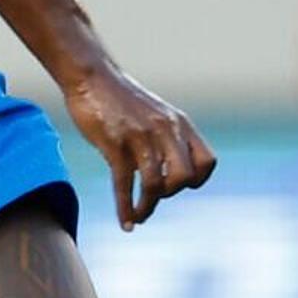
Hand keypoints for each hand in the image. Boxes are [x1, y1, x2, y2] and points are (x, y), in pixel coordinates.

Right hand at [64, 64, 216, 229]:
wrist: (91, 75)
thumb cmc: (120, 98)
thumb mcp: (155, 114)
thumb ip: (167, 138)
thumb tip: (170, 170)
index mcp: (178, 124)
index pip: (207, 162)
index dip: (196, 181)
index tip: (177, 186)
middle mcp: (165, 130)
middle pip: (185, 176)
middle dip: (172, 193)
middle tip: (156, 195)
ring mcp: (140, 137)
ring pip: (155, 183)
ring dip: (148, 208)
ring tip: (139, 217)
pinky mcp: (115, 143)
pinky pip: (124, 184)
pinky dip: (126, 209)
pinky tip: (126, 222)